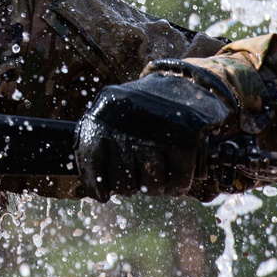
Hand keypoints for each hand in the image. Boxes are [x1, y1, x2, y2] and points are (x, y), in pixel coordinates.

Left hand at [75, 60, 238, 201]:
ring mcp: (158, 130)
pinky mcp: (186, 137)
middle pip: (122, 179)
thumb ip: (100, 138)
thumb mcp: (113, 110)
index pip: (90, 158)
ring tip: (155, 178)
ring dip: (155, 188)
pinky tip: (175, 179)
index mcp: (104, 112)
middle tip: (135, 182)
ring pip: (151, 185)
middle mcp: (128, 121)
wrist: (186, 80)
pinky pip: (179, 180)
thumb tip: (96, 186)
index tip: (102, 196)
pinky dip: (177, 185)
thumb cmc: (143, 104)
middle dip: (129, 188)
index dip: (95, 183)